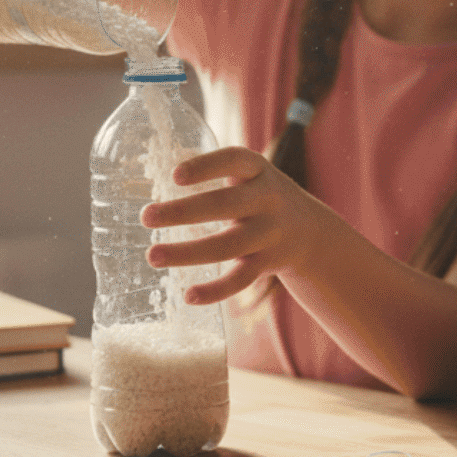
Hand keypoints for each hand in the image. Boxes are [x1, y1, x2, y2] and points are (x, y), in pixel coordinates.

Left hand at [139, 146, 347, 304]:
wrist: (311, 232)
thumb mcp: (250, 175)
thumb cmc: (260, 197)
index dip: (206, 167)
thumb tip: (152, 167)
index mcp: (258, 171)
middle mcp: (267, 200)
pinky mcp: (267, 263)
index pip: (234, 161)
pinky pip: (240, 279)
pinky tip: (188, 295)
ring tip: (152, 255)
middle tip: (145, 216)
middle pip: (225, 205)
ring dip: (187, 253)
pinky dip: (215, 290)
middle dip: (184, 211)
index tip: (174, 176)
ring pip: (227, 246)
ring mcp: (269, 233)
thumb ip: (214, 172)